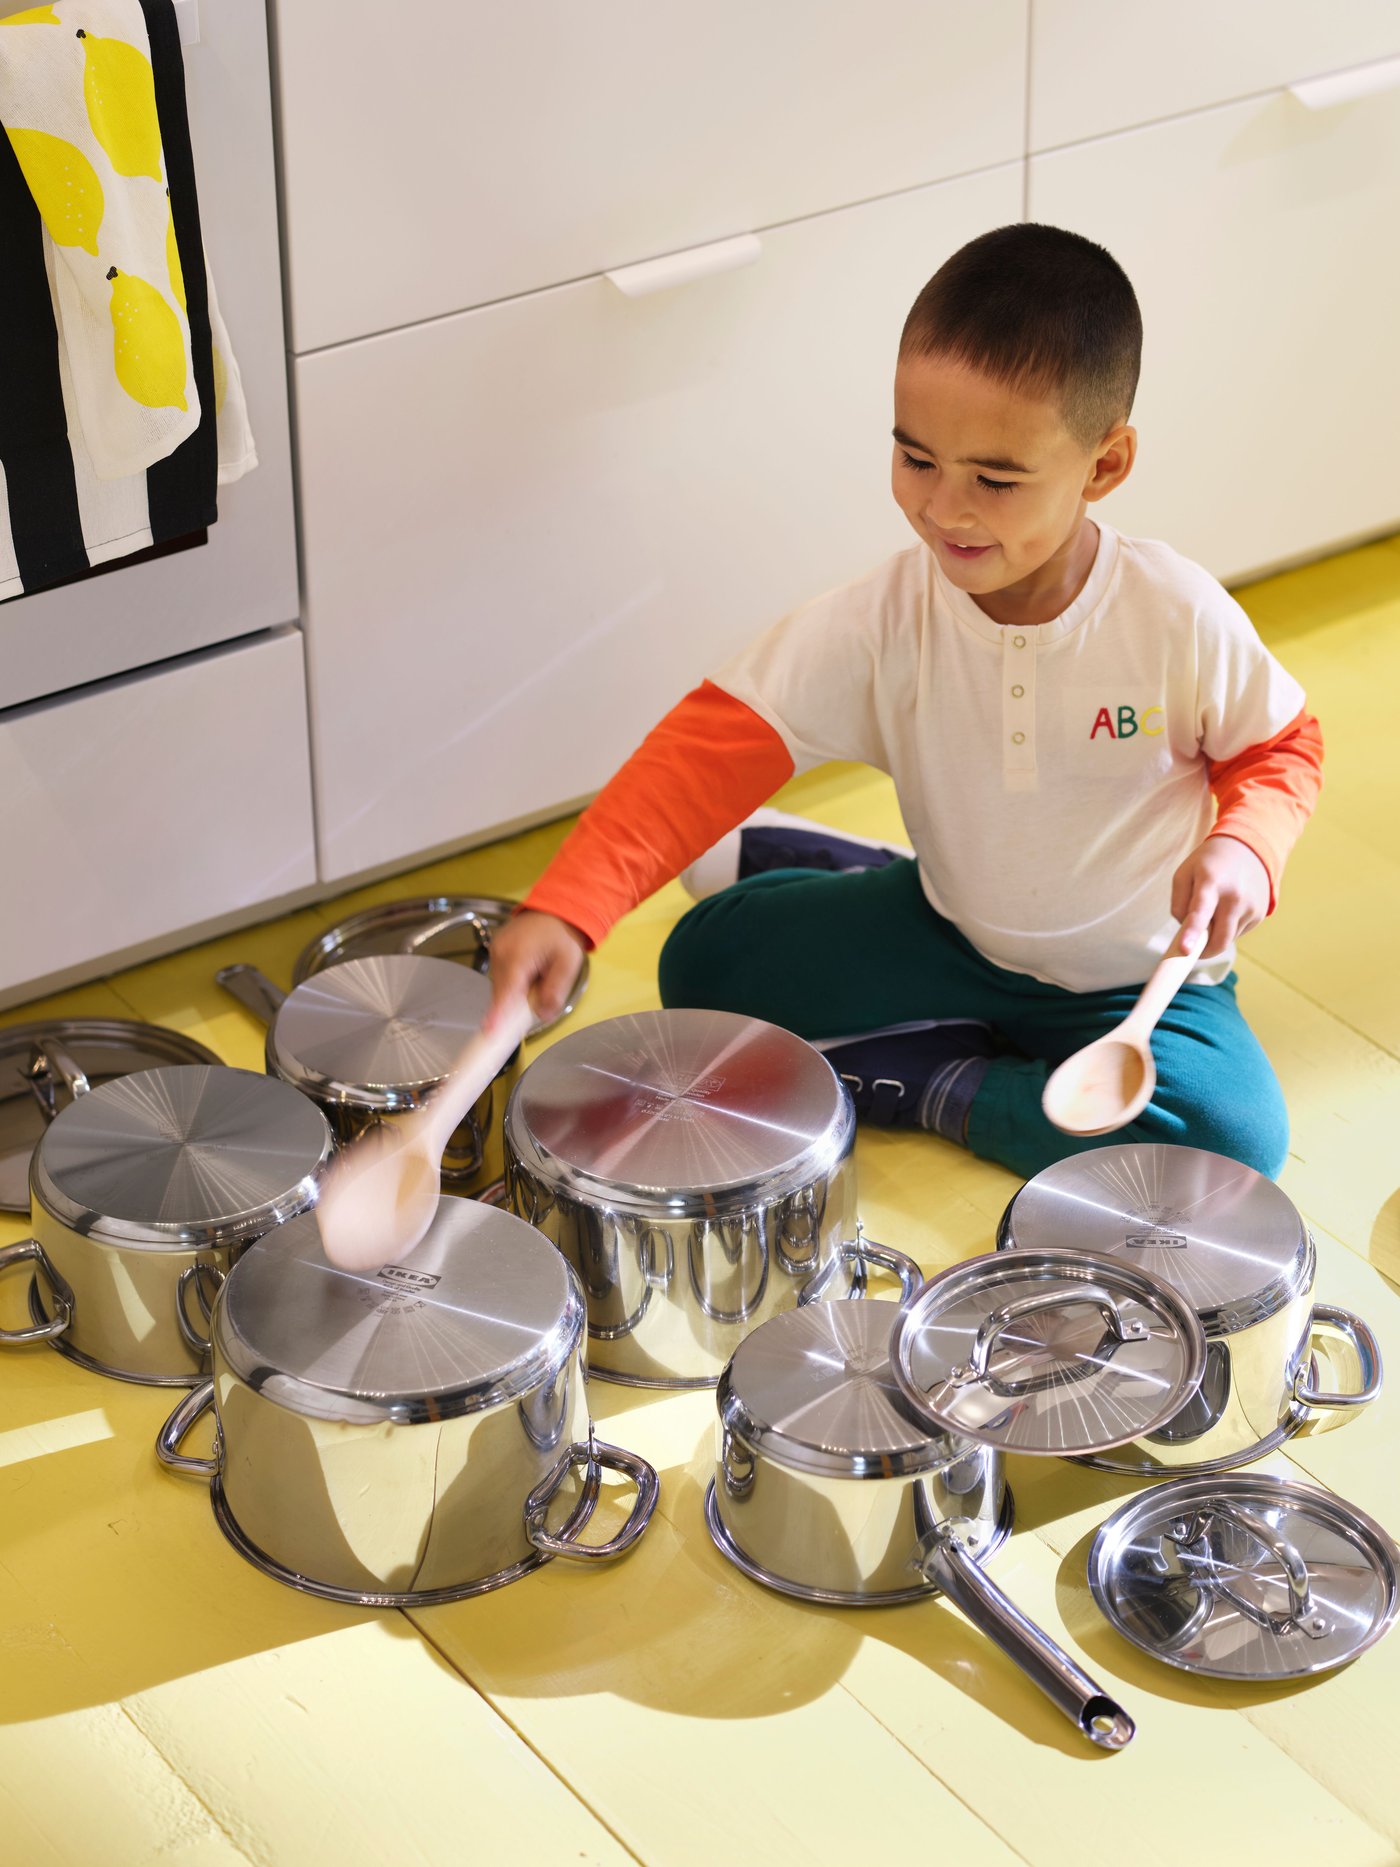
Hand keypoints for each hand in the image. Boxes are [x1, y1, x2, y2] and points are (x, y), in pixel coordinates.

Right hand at [484, 909, 587, 1029]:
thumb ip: (556, 991)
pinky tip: (529, 973)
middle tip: (538, 1000)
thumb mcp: (568, 964)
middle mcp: (500, 953)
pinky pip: (500, 977)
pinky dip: (512, 983)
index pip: (507, 991)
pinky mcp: (494, 951)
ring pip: (500, 986)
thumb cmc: (562, 935)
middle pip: (502, 992)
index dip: (498, 1013)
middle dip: (516, 1004)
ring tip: (538, 977)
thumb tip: (542, 1015)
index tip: (489, 1031)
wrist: (554, 910)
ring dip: (515, 993)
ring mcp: (495, 951)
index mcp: (518, 955)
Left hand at [1170, 835, 1269, 959]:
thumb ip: (1178, 903)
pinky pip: (1238, 933)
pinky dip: (1228, 928)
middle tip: (1191, 948)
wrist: (1248, 848)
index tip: (1185, 950)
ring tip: (1214, 910)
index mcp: (1211, 883)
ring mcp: (1251, 907)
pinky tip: (1227, 908)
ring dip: (1215, 934)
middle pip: (1219, 940)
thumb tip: (1185, 930)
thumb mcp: (1185, 873)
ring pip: (1227, 939)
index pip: (1201, 912)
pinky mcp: (1261, 914)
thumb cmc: (1209, 863)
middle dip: (1203, 951)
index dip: (1192, 933)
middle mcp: (1235, 897)